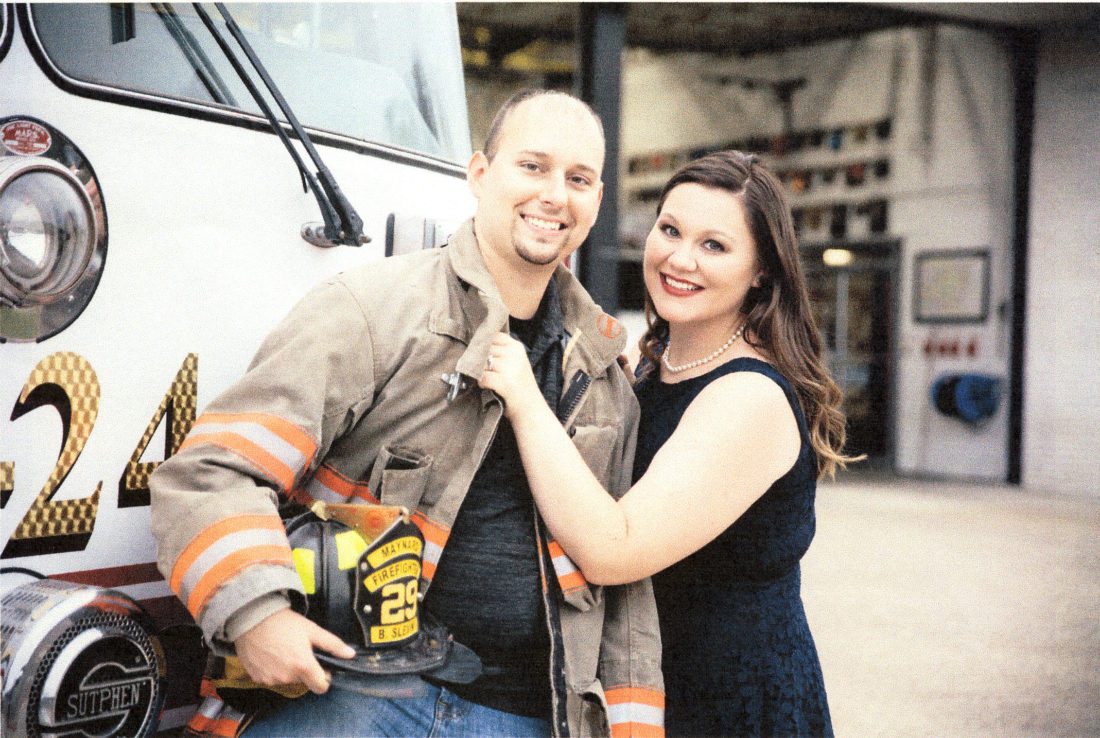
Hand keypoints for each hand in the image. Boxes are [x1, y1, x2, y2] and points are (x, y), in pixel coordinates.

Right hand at [234, 608, 354, 693]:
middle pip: (304, 681)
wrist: (252, 618)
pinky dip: (273, 670)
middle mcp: (287, 677)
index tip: (320, 666)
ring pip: (287, 680)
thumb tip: (350, 654)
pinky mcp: (257, 678)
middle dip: (304, 669)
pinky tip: (270, 654)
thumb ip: (333, 644)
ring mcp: (270, 679)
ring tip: (283, 649)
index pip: (321, 687)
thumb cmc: (284, 622)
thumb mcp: (312, 630)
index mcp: (303, 666)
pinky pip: (271, 678)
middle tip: (298, 650)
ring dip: (288, 669)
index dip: (324, 677)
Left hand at [479, 332, 542, 420]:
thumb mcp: (515, 363)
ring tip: (487, 379)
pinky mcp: (505, 383)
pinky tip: (488, 387)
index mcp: (517, 347)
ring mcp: (511, 368)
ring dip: (479, 372)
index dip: (482, 344)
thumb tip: (473, 345)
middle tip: (480, 370)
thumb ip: (500, 352)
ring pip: (482, 363)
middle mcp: (514, 354)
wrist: (531, 409)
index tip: (479, 352)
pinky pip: (482, 377)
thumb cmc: (519, 386)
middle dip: (478, 359)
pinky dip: (481, 383)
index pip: (492, 336)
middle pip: (485, 349)